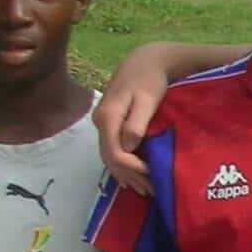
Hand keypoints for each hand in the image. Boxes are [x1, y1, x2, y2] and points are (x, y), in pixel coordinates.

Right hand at [94, 44, 181, 194]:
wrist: (144, 61)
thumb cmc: (150, 80)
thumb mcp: (147, 100)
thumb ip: (137, 123)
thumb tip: (129, 146)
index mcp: (108, 117)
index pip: (114, 152)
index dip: (132, 168)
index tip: (151, 175)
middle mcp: (100, 122)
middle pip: (110, 157)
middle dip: (130, 175)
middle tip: (152, 189)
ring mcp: (102, 123)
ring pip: (109, 155)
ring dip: (125, 174)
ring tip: (145, 189)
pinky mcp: (109, 123)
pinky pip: (111, 149)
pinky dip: (122, 165)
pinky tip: (132, 178)